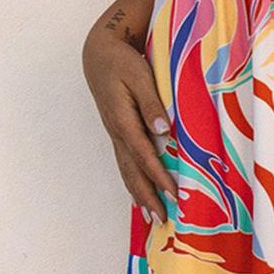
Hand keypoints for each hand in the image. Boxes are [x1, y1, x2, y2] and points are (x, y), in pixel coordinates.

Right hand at [81, 27, 178, 224]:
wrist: (99, 53)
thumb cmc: (122, 61)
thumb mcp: (139, 75)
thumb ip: (151, 103)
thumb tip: (164, 130)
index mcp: (123, 120)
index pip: (144, 155)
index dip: (159, 177)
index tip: (174, 195)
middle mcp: (117, 132)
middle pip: (133, 171)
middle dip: (148, 197)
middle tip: (162, 220)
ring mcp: (115, 134)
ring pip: (127, 170)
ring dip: (139, 195)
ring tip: (151, 217)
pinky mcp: (117, 132)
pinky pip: (125, 163)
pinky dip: (133, 182)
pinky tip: (139, 194)